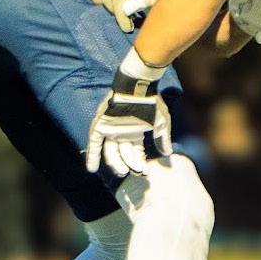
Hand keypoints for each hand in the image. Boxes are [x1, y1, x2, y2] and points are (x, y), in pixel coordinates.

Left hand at [84, 62, 171, 177]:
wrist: (138, 87)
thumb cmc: (151, 103)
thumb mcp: (161, 123)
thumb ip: (163, 139)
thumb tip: (168, 154)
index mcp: (135, 132)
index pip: (135, 152)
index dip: (139, 162)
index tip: (144, 172)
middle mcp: (122, 133)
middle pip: (123, 154)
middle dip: (129, 164)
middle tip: (135, 172)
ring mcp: (110, 130)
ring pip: (111, 151)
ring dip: (115, 163)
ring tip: (122, 172)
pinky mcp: (100, 126)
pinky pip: (94, 143)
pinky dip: (92, 155)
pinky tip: (92, 169)